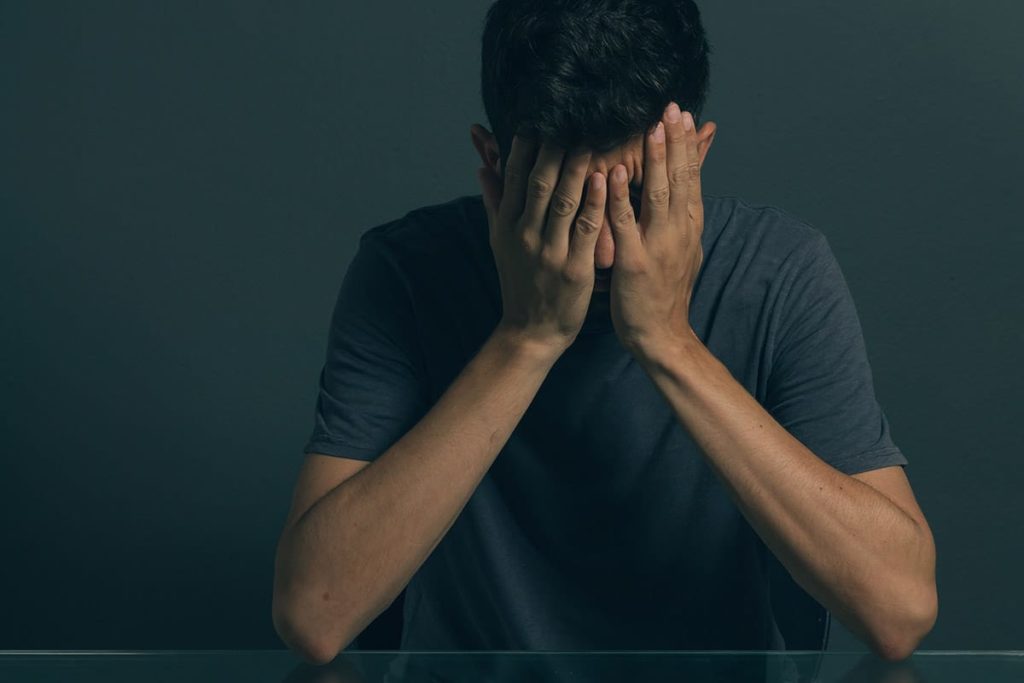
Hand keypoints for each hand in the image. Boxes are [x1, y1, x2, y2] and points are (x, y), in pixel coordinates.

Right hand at [476, 133, 607, 351]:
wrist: (531, 331)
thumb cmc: (520, 282)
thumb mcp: (500, 242)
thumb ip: (494, 202)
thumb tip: (482, 165)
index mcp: (507, 225)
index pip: (514, 176)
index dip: (524, 147)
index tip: (537, 119)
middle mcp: (525, 235)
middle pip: (539, 183)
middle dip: (554, 149)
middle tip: (571, 119)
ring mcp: (550, 252)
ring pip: (564, 201)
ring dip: (577, 168)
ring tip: (592, 138)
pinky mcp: (575, 268)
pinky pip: (586, 230)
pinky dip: (595, 203)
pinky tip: (606, 178)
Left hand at [606, 102, 705, 354]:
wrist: (662, 335)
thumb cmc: (666, 290)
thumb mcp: (685, 246)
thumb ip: (686, 212)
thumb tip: (693, 188)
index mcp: (689, 226)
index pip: (692, 176)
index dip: (687, 144)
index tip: (682, 113)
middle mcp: (679, 231)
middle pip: (681, 178)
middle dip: (675, 141)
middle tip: (670, 106)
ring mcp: (659, 246)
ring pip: (659, 194)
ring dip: (656, 160)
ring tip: (652, 127)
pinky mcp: (636, 262)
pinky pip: (626, 223)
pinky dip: (621, 196)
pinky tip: (616, 171)